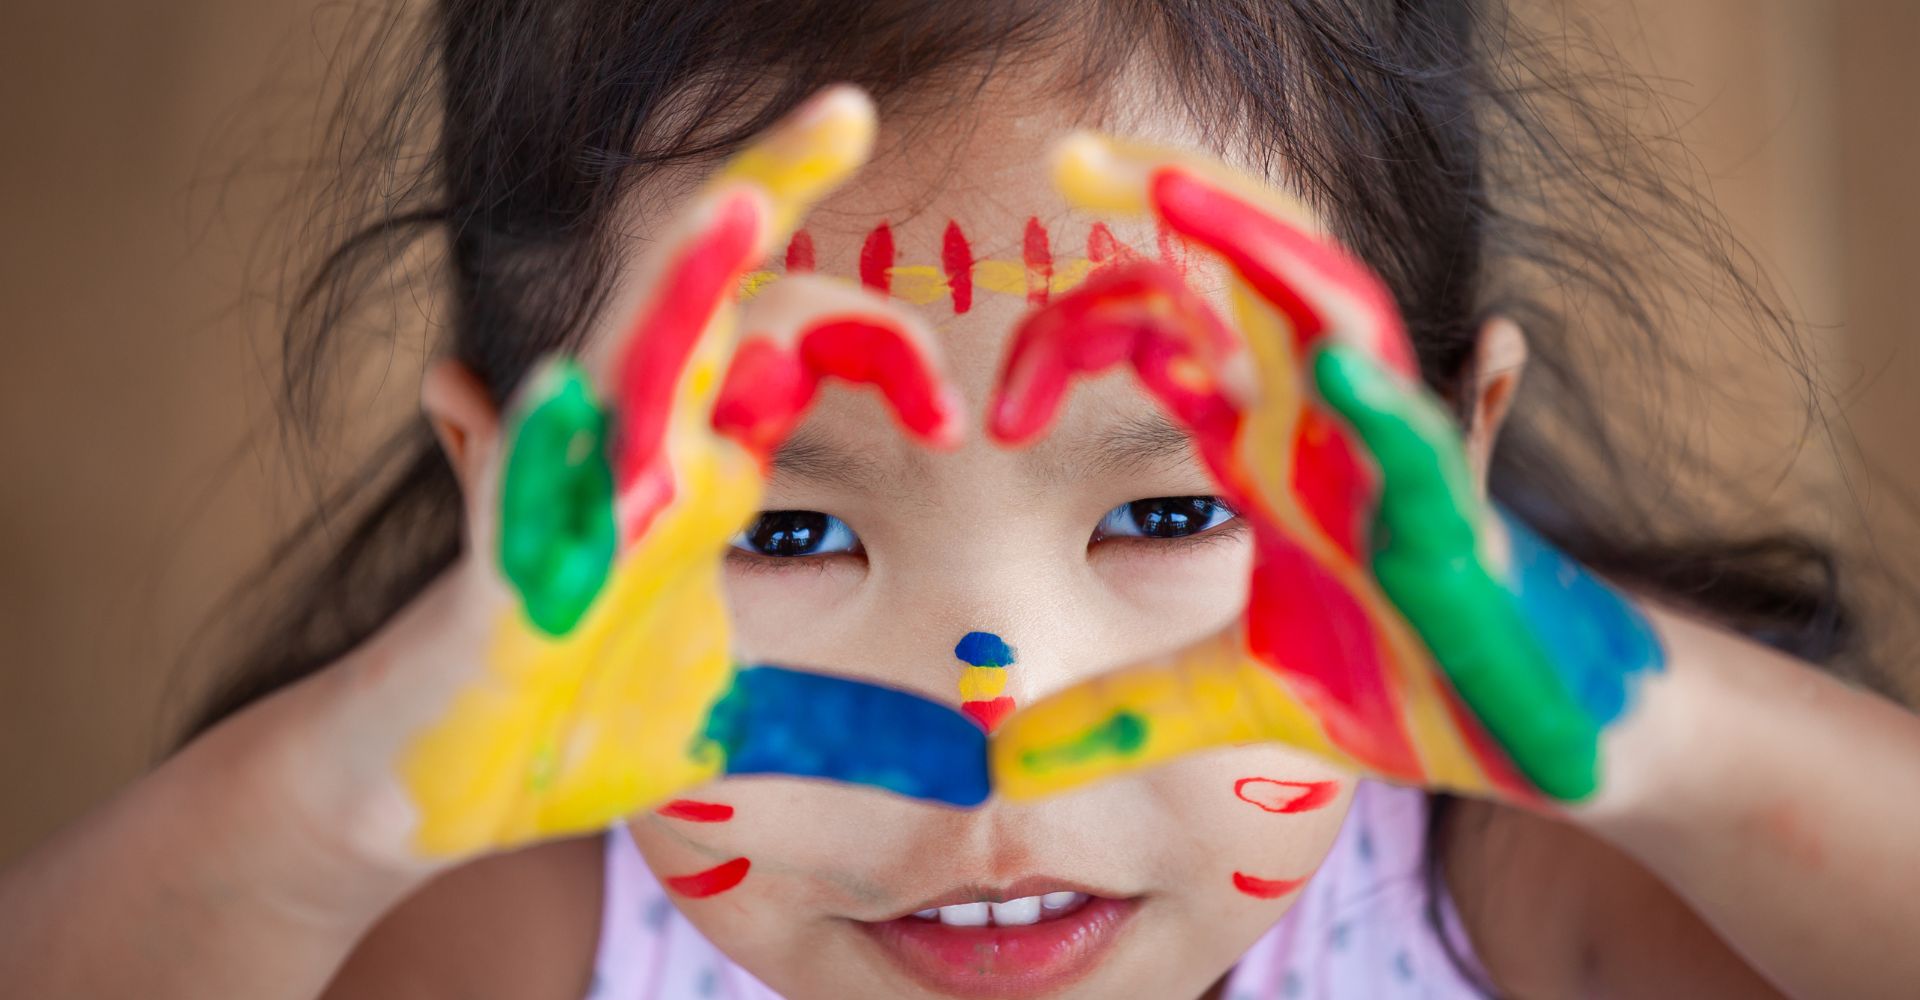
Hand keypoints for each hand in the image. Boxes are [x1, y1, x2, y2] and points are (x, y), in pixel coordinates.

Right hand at [314, 87, 986, 867]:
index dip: (877, 345)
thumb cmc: (573, 728)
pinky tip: (521, 392)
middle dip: (769, 190)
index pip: (788, 341)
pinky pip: (509, 494)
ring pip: (619, 355)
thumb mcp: (735, 721)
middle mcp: (630, 454)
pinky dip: (523, 449)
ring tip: (739, 203)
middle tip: (849, 109)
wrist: (434, 794)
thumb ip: (831, 717)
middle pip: (708, 293)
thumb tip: (942, 744)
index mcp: (695, 465)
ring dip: (677, 280)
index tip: (956, 422)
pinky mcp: (494, 581)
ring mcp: (559, 505)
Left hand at [985, 135, 1664, 804]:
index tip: (1003, 414)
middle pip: (1253, 277)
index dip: (1078, 336)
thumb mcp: (1234, 694)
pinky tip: (1337, 374)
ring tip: (1182, 194)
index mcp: (1268, 444)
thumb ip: (1125, 713)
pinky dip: (1387, 406)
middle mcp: (1328, 428)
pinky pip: (1428, 449)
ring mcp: (1396, 469)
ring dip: (1266, 252)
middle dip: (1176, 202)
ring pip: (1340, 322)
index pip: (1169, 331)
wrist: (1541, 738)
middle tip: (1073, 155)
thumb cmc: (1406, 680)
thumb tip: (1007, 756)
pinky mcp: (1462, 536)